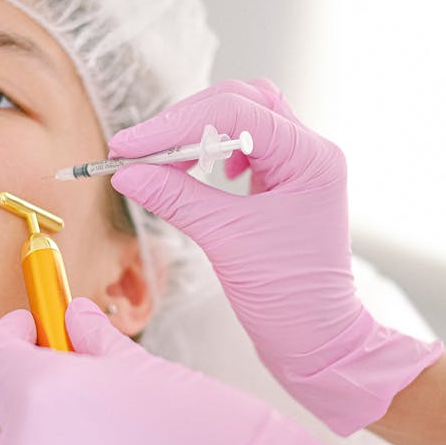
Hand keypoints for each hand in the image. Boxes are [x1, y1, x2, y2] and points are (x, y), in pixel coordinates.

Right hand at [108, 79, 442, 435]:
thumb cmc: (289, 299)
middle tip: (140, 151)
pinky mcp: (285, 185)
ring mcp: (300, 168)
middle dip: (185, 123)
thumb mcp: (225, 241)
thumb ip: (176, 198)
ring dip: (200, 133)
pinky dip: (214, 152)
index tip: (130, 146)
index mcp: (310, 158)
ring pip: (244, 120)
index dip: (175, 124)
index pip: (236, 113)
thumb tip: (128, 173)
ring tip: (164, 161)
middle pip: (241, 104)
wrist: (317, 341)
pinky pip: (246, 147)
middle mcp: (311, 153)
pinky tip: (200, 174)